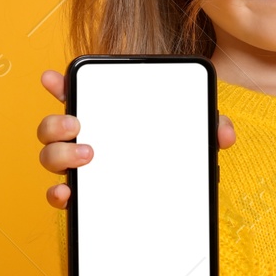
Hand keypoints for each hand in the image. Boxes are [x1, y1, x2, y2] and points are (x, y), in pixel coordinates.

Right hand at [38, 69, 237, 209]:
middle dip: (55, 123)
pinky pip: (59, 195)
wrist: (169, 198)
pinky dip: (57, 195)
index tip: (52, 77)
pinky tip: (68, 195)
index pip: (76, 95)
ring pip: (50, 157)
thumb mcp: (192, 135)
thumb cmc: (172, 152)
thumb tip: (224, 135)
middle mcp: (86, 140)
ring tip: (87, 155)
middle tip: (77, 125)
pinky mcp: (83, 195)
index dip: (60, 84)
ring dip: (58, 155)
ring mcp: (81, 168)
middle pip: (52, 128)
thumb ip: (210, 127)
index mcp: (106, 118)